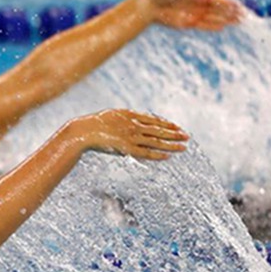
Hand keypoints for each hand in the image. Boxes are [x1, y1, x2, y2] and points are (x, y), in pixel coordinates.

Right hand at [72, 109, 188, 160]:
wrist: (83, 132)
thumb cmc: (93, 125)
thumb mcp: (111, 116)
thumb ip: (123, 119)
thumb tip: (133, 122)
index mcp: (130, 115)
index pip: (153, 120)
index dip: (166, 124)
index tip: (177, 127)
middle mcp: (134, 125)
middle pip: (159, 130)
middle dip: (174, 133)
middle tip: (187, 136)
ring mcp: (131, 137)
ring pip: (156, 141)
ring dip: (171, 144)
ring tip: (183, 147)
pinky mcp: (127, 149)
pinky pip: (146, 152)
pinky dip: (157, 154)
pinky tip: (167, 156)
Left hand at [147, 0, 242, 30]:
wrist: (152, 5)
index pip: (219, 1)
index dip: (230, 4)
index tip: (240, 6)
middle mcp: (200, 6)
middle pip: (220, 11)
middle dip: (232, 14)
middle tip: (245, 16)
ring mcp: (195, 15)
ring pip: (214, 19)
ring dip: (227, 21)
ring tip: (239, 22)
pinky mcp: (188, 24)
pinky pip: (204, 26)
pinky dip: (213, 26)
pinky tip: (223, 27)